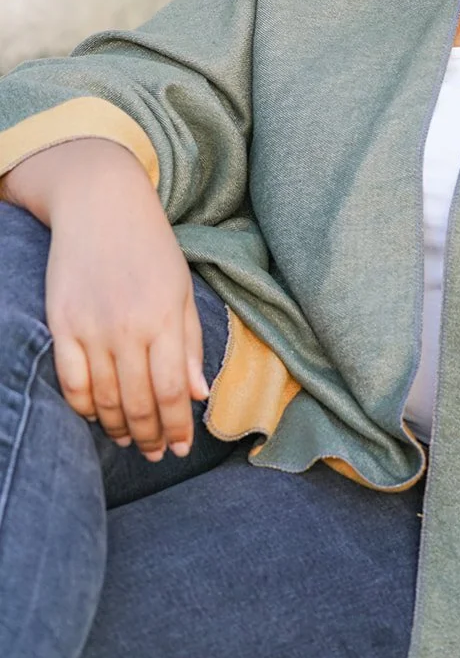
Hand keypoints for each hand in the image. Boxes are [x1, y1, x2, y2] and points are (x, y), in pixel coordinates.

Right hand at [8, 140, 208, 458]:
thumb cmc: (151, 246)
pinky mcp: (62, 325)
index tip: (180, 447)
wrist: (101, 204)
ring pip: (104, 399)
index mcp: (165, 317)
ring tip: (128, 441)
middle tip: (155, 454)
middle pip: (139, 402)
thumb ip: (190, 342)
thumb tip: (198, 394)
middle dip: (149, 436)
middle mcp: (128, 328)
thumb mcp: (182, 287)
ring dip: (118, 428)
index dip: (177, 427)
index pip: (173, 391)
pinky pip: (70, 383)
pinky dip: (83, 408)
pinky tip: (96, 416)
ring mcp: (91, 328)